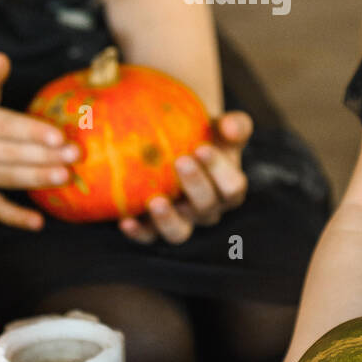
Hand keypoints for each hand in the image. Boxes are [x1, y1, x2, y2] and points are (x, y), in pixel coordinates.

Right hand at [0, 51, 81, 230]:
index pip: (3, 127)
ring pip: (4, 179)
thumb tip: (0, 61)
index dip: (31, 132)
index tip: (60, 136)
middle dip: (43, 156)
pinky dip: (13, 217)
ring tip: (65, 176)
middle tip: (75, 155)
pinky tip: (38, 223)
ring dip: (36, 180)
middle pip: (8, 155)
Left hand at [118, 109, 252, 243]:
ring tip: (157, 201)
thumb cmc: (203, 135)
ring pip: (179, 232)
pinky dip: (138, 232)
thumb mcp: (221, 127)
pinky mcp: (154, 229)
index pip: (232, 187)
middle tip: (181, 161)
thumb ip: (235, 125)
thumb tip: (230, 128)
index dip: (220, 171)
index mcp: (228, 189)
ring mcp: (181, 222)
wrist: (175, 144)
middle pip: (207, 207)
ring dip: (168, 219)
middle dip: (195, 185)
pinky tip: (126, 221)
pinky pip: (147, 236)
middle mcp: (207, 211)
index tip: (202, 148)